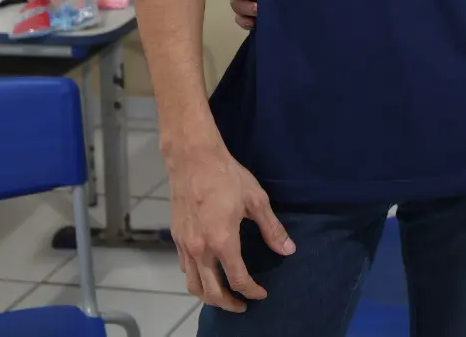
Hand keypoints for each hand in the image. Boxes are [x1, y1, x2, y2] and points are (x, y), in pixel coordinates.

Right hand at [168, 141, 293, 310]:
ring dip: (208, 296)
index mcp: (222, 242)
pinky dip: (196, 279)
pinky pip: (185, 268)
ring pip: (193, 284)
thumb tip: (288, 250)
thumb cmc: (227, 176)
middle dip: (228, 304)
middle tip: (242, 306)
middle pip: (211, 291)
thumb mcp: (256, 200)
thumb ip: (272, 229)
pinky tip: (208, 273)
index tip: (261, 294)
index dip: (251, 291)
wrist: (193, 159)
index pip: (237, 279)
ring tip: (224, 297)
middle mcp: (200, 249)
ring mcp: (185, 245)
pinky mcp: (177, 237)